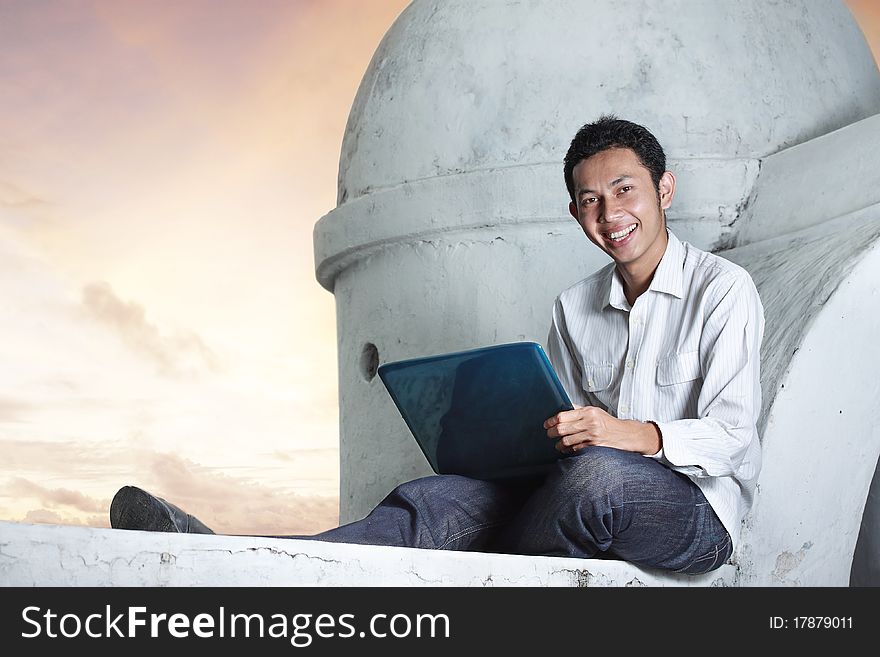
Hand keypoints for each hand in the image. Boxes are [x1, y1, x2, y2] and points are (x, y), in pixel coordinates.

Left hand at [543, 405, 661, 454]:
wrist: (626, 434)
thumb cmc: (609, 423)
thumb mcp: (595, 411)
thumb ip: (579, 410)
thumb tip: (563, 406)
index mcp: (588, 412)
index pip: (563, 416)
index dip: (551, 421)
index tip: (547, 424)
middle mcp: (589, 423)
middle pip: (562, 428)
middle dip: (552, 432)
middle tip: (549, 434)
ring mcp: (592, 435)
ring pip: (566, 441)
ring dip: (559, 444)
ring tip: (558, 444)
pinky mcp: (594, 446)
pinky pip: (575, 449)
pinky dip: (569, 450)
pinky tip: (567, 449)